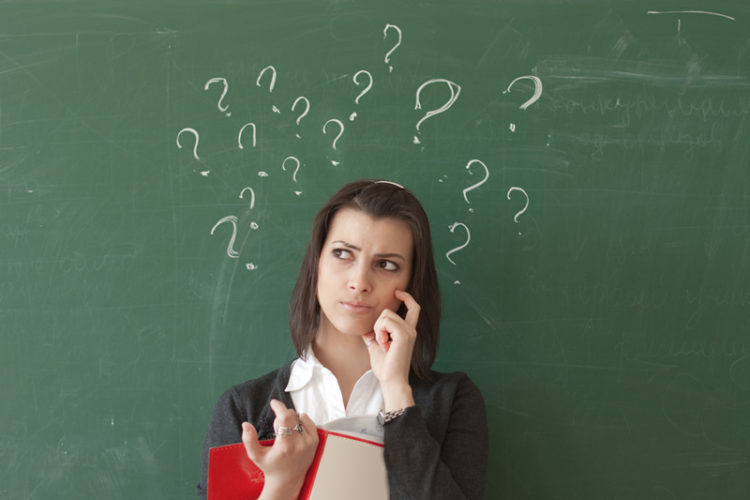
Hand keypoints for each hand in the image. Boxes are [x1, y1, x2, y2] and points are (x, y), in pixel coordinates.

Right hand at [241, 399, 317, 498]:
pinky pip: (309, 421)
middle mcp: (300, 443)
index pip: (285, 417)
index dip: (279, 406)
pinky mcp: (315, 441)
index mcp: (286, 446)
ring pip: (300, 417)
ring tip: (286, 432)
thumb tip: (246, 425)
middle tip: (277, 426)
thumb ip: (248, 440)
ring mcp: (309, 442)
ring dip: (292, 419)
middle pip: (292, 415)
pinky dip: (301, 421)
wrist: (287, 480)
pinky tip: (295, 430)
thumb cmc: (272, 467)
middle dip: (282, 415)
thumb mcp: (256, 455)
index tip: (274, 403)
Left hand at [362, 289, 418, 409]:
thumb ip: (374, 335)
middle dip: (378, 324)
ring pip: (385, 315)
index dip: (406, 297)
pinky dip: (380, 332)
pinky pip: (385, 322)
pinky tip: (384, 344)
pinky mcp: (404, 335)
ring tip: (383, 345)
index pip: (414, 307)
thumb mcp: (376, 346)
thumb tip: (365, 329)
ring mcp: (409, 332)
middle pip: (389, 311)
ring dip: (378, 329)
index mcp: (408, 331)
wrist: (391, 380)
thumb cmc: (385, 367)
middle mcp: (411, 329)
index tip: (396, 292)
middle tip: (381, 342)